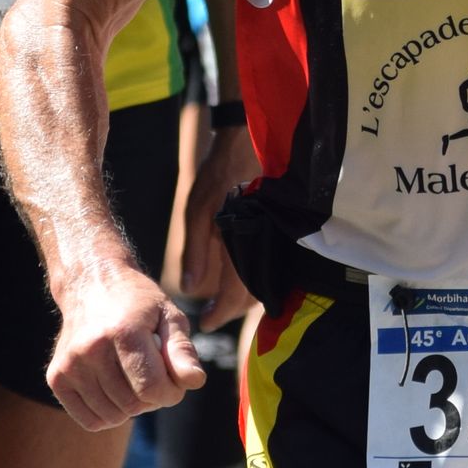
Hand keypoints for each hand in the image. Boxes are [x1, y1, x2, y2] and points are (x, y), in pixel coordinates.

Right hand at [45, 259, 204, 430]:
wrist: (91, 285)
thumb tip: (195, 382)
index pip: (152, 389)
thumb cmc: (138, 304)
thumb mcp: (169, 315)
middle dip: (153, 398)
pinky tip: (114, 390)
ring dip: (131, 407)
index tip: (174, 379)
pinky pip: (90, 421)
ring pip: (113, 417)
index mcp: (123, 331)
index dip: (171, 392)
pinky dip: (108, 415)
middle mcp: (91, 348)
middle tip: (153, 375)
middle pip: (133, 405)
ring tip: (133, 378)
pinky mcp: (57, 377)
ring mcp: (70, 364)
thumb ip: (182, 350)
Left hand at [166, 121, 256, 319]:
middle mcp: (263, 244)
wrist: (247, 143)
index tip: (206, 324)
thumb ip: (195, 250)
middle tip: (212, 317)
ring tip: (224, 302)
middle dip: (232, 310)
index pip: (235, 291)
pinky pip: (271, 265)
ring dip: (244, 297)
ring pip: (265, 282)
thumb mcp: (197, 209)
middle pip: (253, 294)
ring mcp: (274, 238)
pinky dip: (255, 278)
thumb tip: (189, 288)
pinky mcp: (278, 230)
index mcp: (242, 242)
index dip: (220, 312)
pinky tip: (242, 278)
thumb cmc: (219, 173)